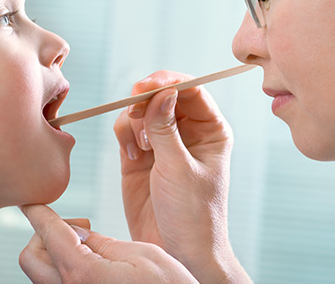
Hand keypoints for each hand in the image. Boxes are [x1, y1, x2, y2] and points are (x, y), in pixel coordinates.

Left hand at [18, 203, 197, 283]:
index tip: (30, 203)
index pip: (49, 234)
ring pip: (42, 273)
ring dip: (57, 254)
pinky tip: (96, 266)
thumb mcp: (143, 256)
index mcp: (83, 274)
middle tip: (81, 230)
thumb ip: (105, 243)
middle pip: (32, 257)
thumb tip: (80, 234)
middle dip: (46, 236)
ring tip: (93, 249)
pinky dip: (67, 268)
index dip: (38, 213)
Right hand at [114, 71, 249, 282]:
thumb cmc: (193, 214)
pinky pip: (126, 129)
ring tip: (140, 147)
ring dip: (134, 120)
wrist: (179, 252)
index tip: (145, 86)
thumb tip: (161, 91)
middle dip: (145, 98)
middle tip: (134, 109)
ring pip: (142, 109)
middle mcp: (188, 131)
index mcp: (210, 130)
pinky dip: (123, 135)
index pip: (191, 89)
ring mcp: (162, 142)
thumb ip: (166, 128)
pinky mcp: (139, 156)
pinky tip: (132, 156)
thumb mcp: (180, 169)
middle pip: (163, 94)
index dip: (167, 82)